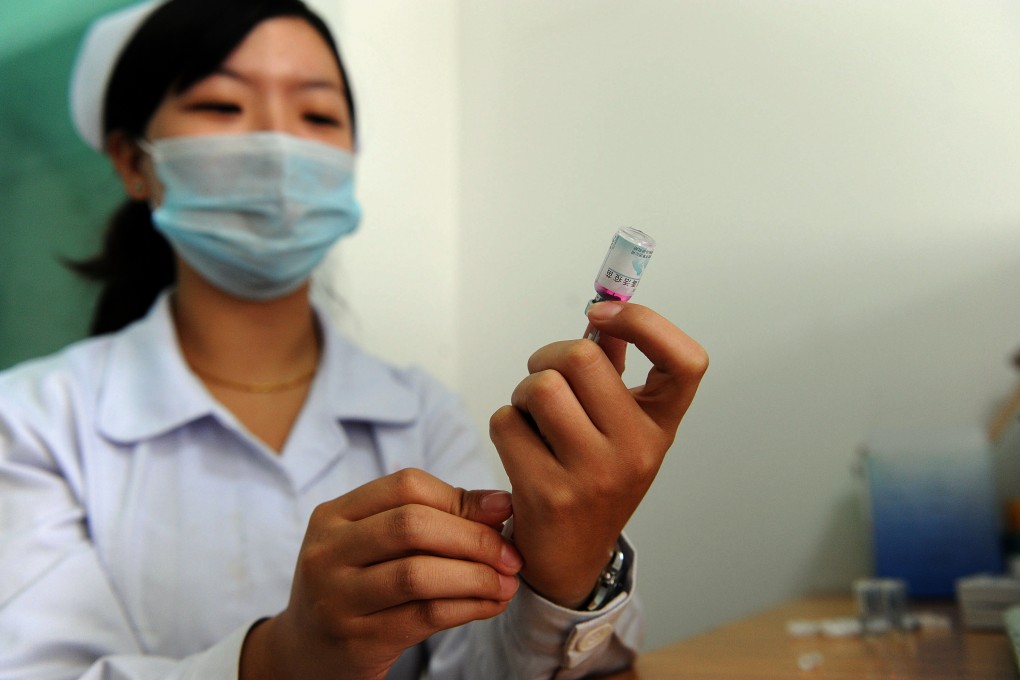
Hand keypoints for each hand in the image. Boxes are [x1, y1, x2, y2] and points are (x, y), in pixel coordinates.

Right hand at [240, 469, 522, 679]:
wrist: (305, 652)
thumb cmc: (357, 585)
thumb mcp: (377, 543)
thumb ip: (431, 517)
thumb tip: (501, 503)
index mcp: (333, 514)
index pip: (405, 486)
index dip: (460, 497)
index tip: (503, 512)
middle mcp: (327, 552)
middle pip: (412, 525)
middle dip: (473, 537)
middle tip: (511, 554)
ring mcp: (337, 597)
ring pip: (418, 574)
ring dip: (475, 576)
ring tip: (508, 582)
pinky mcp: (356, 640)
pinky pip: (423, 616)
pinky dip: (467, 608)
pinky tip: (491, 605)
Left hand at [490, 302, 706, 607]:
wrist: (571, 556)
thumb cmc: (592, 477)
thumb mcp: (619, 428)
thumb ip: (612, 372)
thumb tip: (601, 319)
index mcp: (660, 425)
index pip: (686, 361)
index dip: (646, 322)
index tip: (603, 312)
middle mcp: (638, 450)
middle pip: (583, 357)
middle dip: (549, 357)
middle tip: (545, 378)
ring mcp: (595, 474)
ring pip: (540, 387)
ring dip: (523, 392)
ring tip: (532, 416)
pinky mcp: (549, 493)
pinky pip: (507, 422)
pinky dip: (506, 424)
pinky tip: (521, 448)